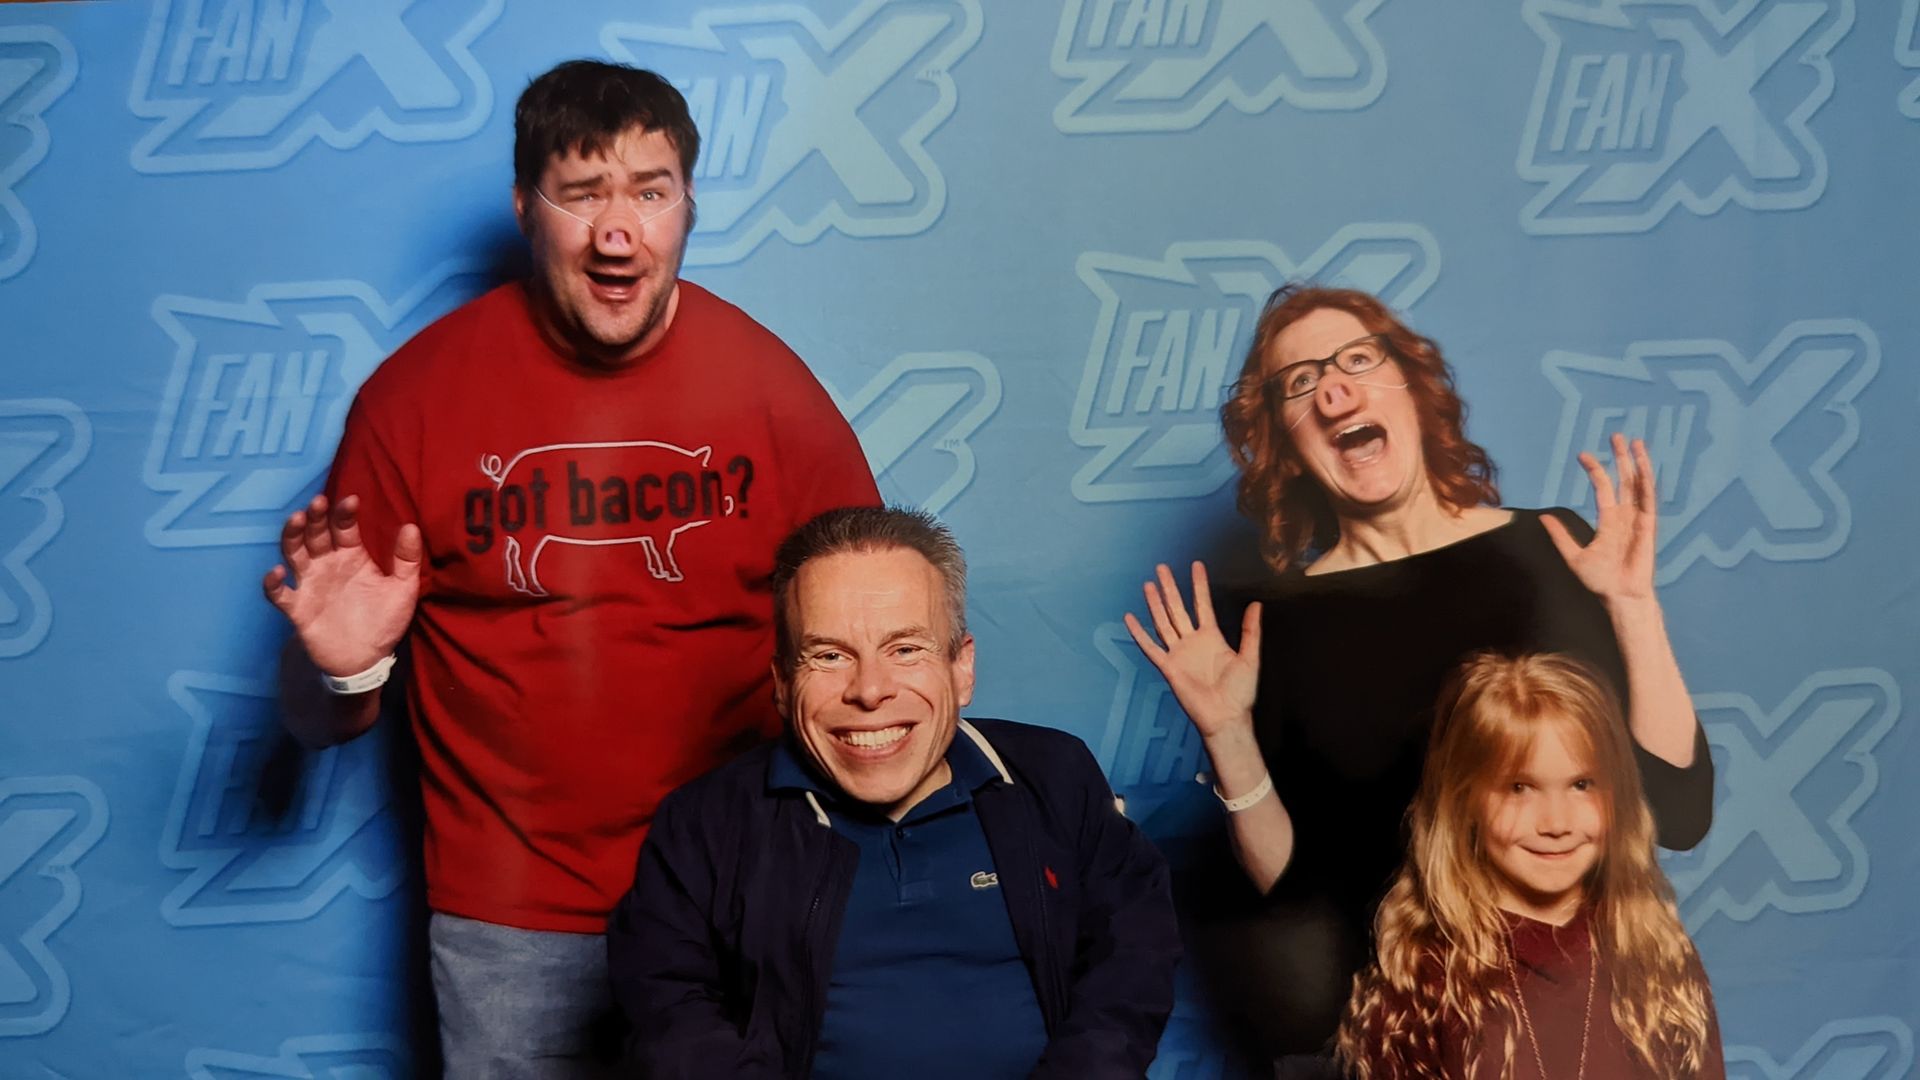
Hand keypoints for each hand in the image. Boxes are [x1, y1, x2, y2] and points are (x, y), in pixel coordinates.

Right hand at [262, 494, 422, 677]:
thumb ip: (406, 559)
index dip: (345, 513)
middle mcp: (326, 565)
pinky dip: (273, 584)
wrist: (366, 660)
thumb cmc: (384, 621)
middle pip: (316, 534)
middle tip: (319, 502)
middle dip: (316, 517)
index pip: (344, 528)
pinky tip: (277, 572)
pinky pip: (279, 594)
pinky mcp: (297, 608)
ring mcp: (309, 584)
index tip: (351, 500)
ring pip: (294, 554)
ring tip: (297, 519)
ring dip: (292, 536)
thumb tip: (411, 525)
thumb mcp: (402, 589)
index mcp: (351, 556)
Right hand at [1123, 561, 1261, 739]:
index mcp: (1212, 637)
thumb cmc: (1240, 692)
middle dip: (1170, 588)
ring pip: (1163, 623)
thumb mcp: (1250, 657)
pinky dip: (1139, 634)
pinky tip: (1130, 618)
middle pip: (1178, 609)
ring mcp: (1178, 653)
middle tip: (1162, 567)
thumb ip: (1250, 631)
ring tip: (1148, 585)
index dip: (1198, 585)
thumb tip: (1257, 604)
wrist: (1226, 717)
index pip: (1202, 605)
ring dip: (1155, 604)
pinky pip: (1150, 648)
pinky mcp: (1168, 667)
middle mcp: (1192, 642)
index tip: (1195, 566)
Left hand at [1543, 433, 1657, 603]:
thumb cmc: (1600, 581)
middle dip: (1621, 458)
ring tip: (1634, 442)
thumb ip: (1561, 536)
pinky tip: (1644, 466)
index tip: (1583, 455)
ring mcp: (1638, 520)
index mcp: (1609, 521)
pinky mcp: (1648, 526)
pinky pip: (1649, 500)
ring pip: (1639, 485)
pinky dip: (1648, 482)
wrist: (1619, 597)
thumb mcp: (1573, 556)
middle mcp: (1625, 516)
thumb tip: (1543, 518)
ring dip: (1637, 464)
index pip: (1603, 489)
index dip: (1595, 470)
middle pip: (1624, 480)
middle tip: (1617, 435)